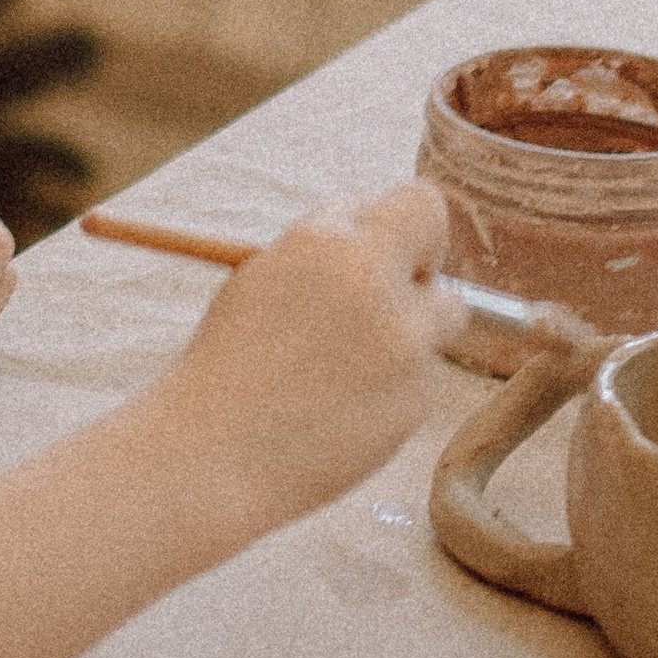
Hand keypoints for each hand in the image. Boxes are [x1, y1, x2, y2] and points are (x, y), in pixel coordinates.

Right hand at [147, 181, 455, 534]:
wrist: (215, 454)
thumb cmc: (229, 366)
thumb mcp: (265, 279)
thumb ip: (329, 253)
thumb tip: (378, 242)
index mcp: (327, 241)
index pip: (417, 203)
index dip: (405, 229)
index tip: (387, 255)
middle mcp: (374, 283)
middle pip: (437, 253)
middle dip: (419, 273)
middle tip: (384, 304)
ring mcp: (403, 343)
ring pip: (441, 320)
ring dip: (410, 333)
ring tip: (347, 368)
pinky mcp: (416, 398)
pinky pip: (421, 378)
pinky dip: (393, 389)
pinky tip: (342, 410)